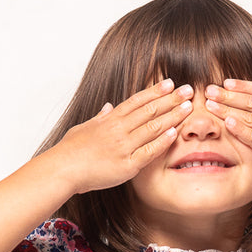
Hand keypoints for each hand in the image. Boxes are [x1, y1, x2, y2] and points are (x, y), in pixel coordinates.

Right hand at [50, 79, 195, 194]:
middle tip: (188, 89)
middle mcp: (119, 129)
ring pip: (152, 127)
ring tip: (188, 107)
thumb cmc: (70, 150)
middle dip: (171, 99)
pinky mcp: (126, 166)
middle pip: (149, 110)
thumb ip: (99, 117)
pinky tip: (174, 133)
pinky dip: (161, 142)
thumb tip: (107, 106)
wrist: (63, 168)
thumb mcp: (84, 127)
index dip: (154, 91)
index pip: (137, 101)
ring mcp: (123, 147)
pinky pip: (148, 152)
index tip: (169, 83)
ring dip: (172, 116)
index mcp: (110, 119)